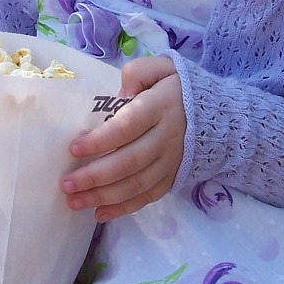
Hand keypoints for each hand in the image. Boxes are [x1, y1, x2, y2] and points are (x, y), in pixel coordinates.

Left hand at [61, 56, 185, 220]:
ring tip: (74, 202)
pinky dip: (124, 209)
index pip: (127, 127)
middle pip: (129, 162)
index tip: (73, 148)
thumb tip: (120, 90)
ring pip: (136, 184)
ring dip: (103, 197)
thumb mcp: (162, 68)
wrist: (217, 114)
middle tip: (66, 184)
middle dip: (95, 176)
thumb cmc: (175, 88)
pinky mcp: (172, 178)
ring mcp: (170, 162)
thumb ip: (138, 72)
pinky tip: (100, 215)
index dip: (100, 140)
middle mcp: (166, 138)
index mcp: (160, 107)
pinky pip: (147, 197)